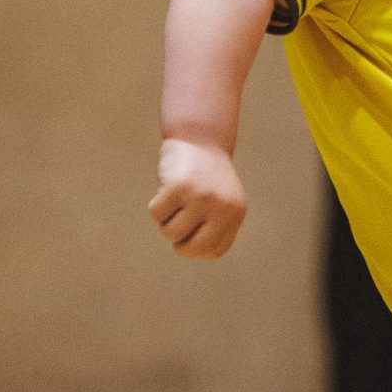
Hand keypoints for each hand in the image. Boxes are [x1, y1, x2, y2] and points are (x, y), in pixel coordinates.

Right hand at [148, 138, 247, 260]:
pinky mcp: (179, 186)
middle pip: (190, 249)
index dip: (195, 249)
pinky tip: (166, 188)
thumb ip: (214, 228)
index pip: (213, 252)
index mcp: (235, 214)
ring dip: (166, 220)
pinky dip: (156, 205)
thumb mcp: (222, 202)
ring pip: (170, 232)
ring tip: (176, 200)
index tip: (190, 235)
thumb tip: (193, 253)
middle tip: (178, 222)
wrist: (200, 138)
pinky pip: (156, 214)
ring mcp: (200, 196)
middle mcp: (222, 207)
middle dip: (178, 241)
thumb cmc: (207, 177)